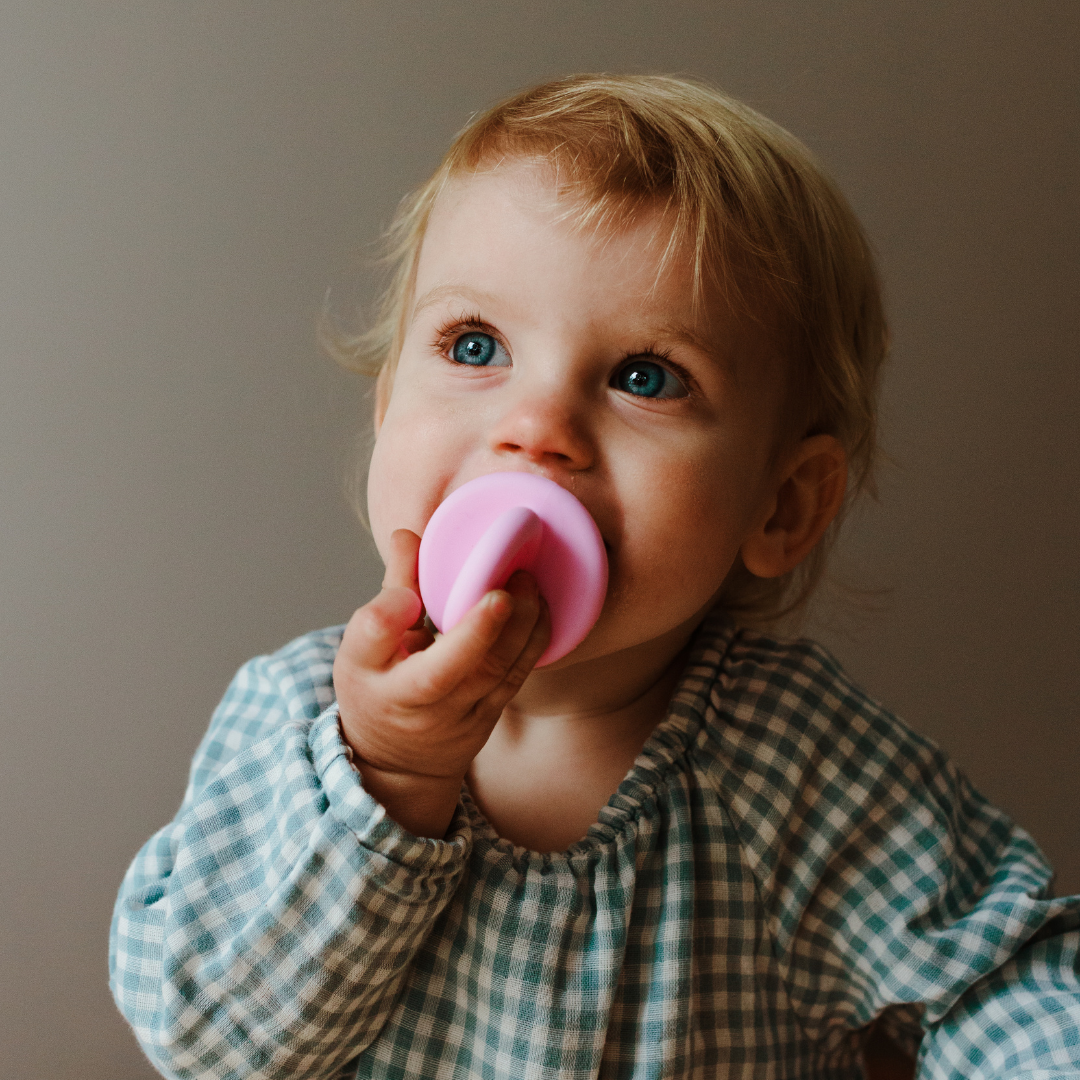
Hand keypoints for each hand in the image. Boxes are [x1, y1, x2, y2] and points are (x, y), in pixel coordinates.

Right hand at [333, 529, 549, 837]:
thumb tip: (407, 535)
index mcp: (372, 676)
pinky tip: (540, 607)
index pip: (373, 647)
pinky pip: (515, 678)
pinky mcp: (489, 716)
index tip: (406, 593)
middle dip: (478, 629)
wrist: (399, 761)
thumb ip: (392, 587)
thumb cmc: (378, 689)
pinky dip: (533, 641)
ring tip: (528, 582)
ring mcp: (455, 716)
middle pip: (443, 672)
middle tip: (503, 584)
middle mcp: (412, 703)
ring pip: (492, 675)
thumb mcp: (363, 645)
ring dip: (519, 626)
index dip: (387, 617)